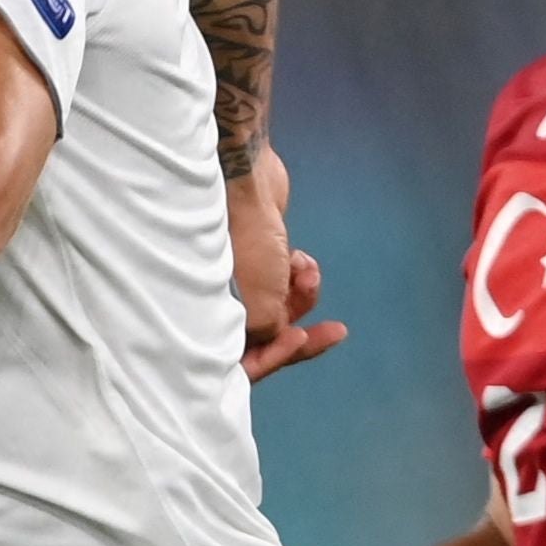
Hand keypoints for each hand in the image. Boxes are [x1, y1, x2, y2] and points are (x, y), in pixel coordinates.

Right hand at [230, 142, 346, 381]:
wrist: (245, 183)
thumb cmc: (246, 245)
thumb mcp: (262, 308)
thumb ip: (271, 338)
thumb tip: (279, 340)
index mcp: (209, 321)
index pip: (243, 362)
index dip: (276, 357)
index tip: (301, 340)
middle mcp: (220, 305)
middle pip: (265, 338)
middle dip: (300, 332)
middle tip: (336, 332)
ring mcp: (238, 282)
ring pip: (280, 308)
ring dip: (301, 295)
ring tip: (306, 272)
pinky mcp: (256, 260)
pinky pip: (285, 282)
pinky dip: (298, 273)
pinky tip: (299, 257)